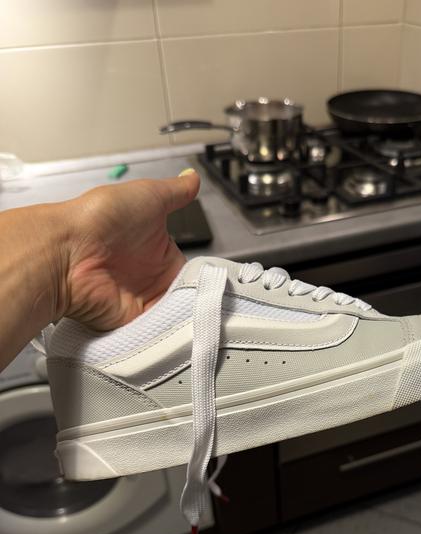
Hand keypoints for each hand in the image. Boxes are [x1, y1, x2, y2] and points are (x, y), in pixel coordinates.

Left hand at [62, 169, 199, 329]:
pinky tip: (184, 326)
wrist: (67, 250)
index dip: (206, 279)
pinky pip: (158, 334)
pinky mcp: (131, 324)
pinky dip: (171, 333)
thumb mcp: (149, 196)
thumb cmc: (101, 219)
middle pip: (187, 299)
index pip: (192, 273)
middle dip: (199, 301)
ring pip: (176, 318)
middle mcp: (150, 280)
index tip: (219, 283)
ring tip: (204, 315)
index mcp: (158, 253)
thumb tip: (192, 178)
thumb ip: (176, 192)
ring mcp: (140, 303)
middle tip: (214, 301)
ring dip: (187, 317)